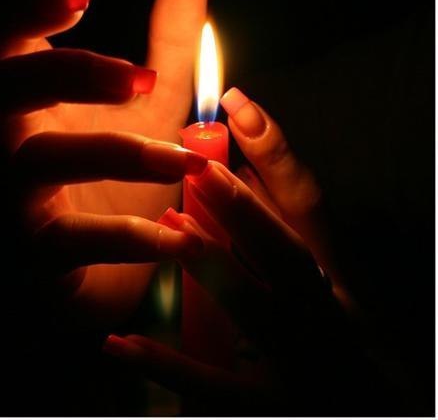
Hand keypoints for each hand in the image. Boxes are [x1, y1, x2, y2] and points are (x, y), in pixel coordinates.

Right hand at [0, 0, 208, 326]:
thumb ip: (170, 39)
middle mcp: (7, 140)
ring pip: (39, 164)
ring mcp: (15, 198)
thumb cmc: (125, 171)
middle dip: (70, 74)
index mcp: (31, 97)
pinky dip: (133, 237)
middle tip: (139, 78)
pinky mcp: (37, 256)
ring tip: (189, 161)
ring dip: (120, 154)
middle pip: (6, 89)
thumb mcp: (154, 101)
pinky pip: (73, 243)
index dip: (30, 12)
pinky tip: (186, 237)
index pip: (2, 41)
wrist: (107, 256)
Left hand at [103, 87, 376, 413]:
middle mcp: (330, 315)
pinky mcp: (274, 411)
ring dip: (217, 267)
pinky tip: (118, 343)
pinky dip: (167, 366)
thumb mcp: (322, 282)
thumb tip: (243, 170)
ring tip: (172, 229)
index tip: (234, 104)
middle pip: (288, 253)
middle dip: (244, 207)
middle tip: (197, 166)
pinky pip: (216, 391)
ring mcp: (306, 367)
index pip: (310, 208)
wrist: (376, 412)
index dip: (275, 153)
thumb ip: (284, 229)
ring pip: (260, 312)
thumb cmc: (335, 336)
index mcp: (334, 276)